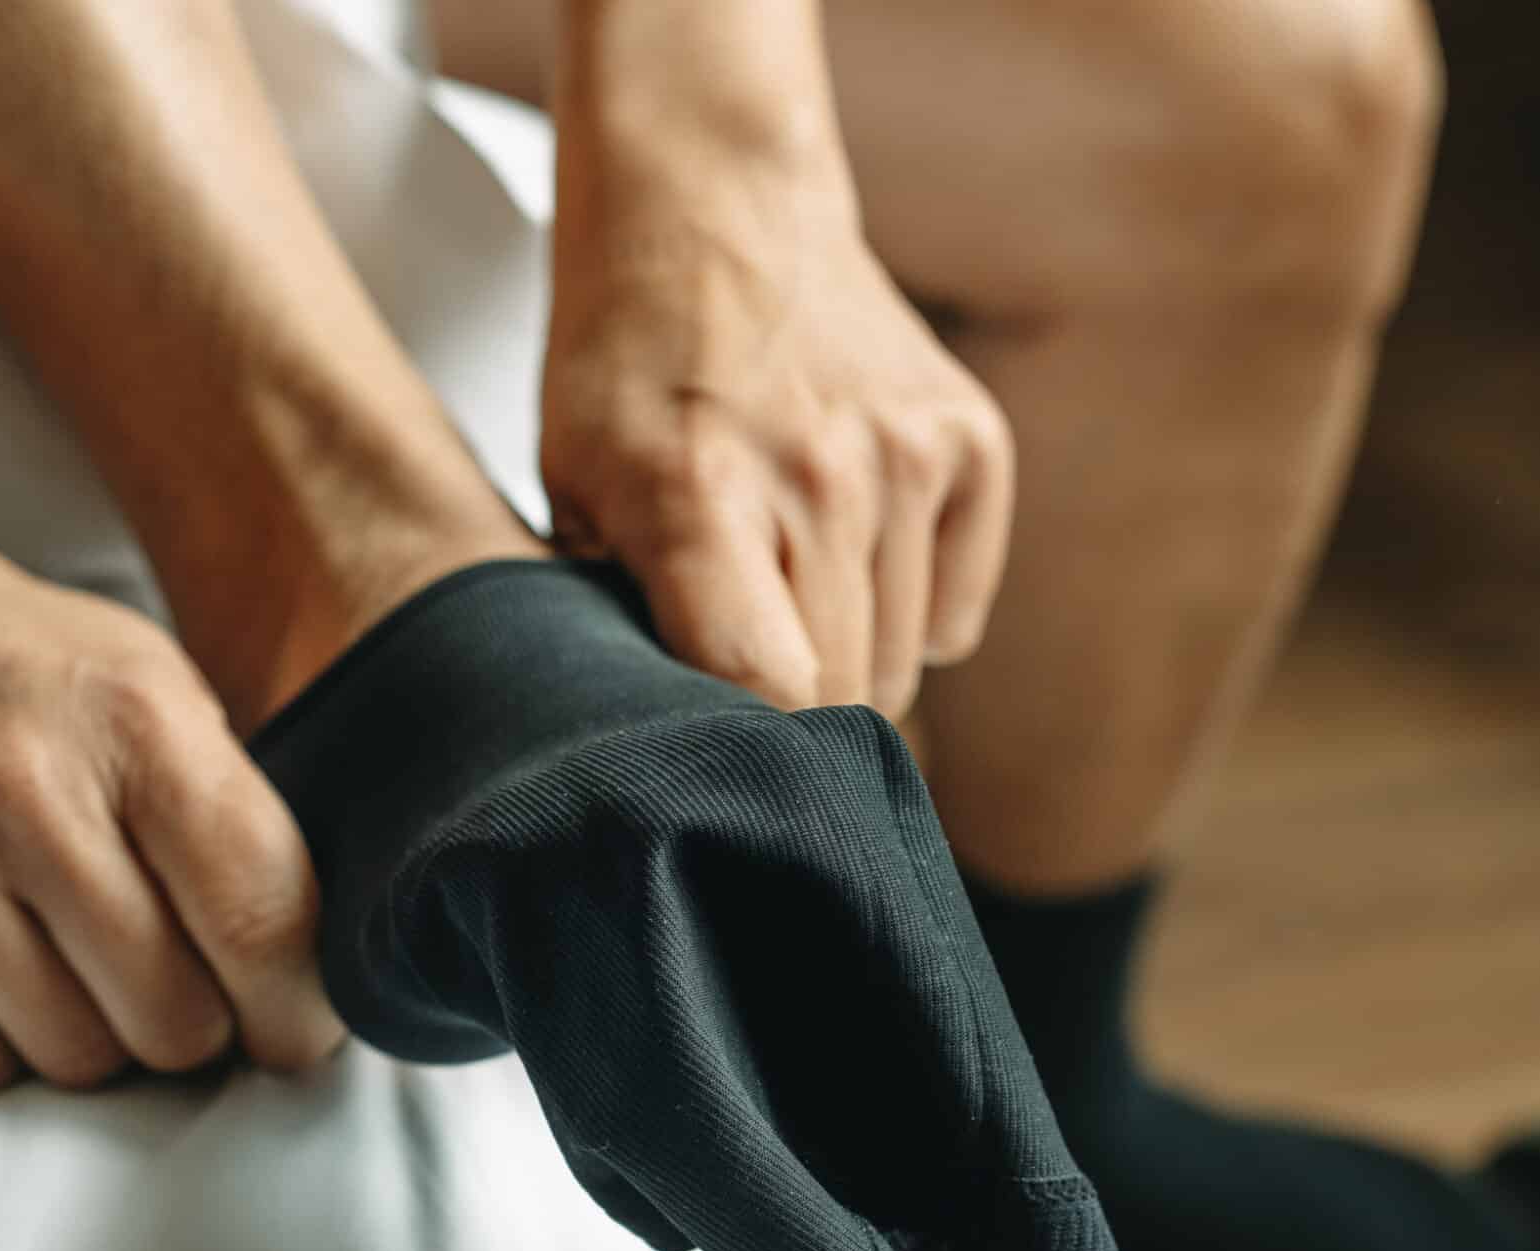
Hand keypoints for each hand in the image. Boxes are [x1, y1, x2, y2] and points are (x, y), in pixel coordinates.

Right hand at [0, 508, 343, 1093]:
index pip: (263, 921)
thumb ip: (233, 815)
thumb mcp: (157, 687)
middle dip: (198, 1027)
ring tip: (83, 972)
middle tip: (180, 989)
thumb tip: (309, 967)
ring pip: (75, 1057)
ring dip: (99, 1040)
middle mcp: (32, 795)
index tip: (294, 1026)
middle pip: (174, 1018)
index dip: (297, 1007)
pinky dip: (2, 1048)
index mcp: (141, 727)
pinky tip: (3, 981)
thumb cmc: (18, 665)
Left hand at [542, 130, 1014, 716]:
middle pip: (843, 694)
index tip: (724, 756)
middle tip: (745, 679)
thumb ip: (616, 620)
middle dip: (794, 720)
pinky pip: (955, 614)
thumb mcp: (571, 488)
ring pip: (904, 664)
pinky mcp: (969, 440)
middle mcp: (816, 473)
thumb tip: (665, 754)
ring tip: (787, 598)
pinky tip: (849, 561)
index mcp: (696, 494)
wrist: (713, 205)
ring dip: (851, 664)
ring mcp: (904, 453)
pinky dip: (910, 616)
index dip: (752, 748)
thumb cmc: (624, 365)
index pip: (769, 689)